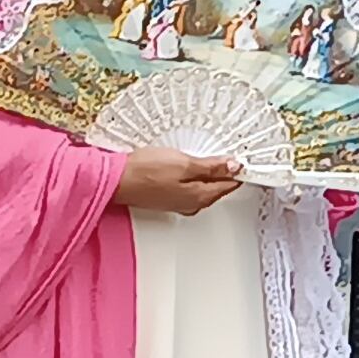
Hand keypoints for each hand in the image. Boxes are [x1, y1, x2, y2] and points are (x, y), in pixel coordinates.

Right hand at [114, 147, 242, 214]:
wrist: (114, 180)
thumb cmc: (144, 172)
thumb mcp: (184, 164)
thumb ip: (211, 167)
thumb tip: (234, 167)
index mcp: (201, 197)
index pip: (230, 184)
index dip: (239, 169)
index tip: (244, 157)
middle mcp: (192, 204)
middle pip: (218, 186)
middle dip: (225, 170)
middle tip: (230, 154)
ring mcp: (178, 201)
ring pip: (202, 185)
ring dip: (207, 171)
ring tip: (210, 156)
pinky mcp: (166, 196)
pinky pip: (188, 185)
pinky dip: (192, 174)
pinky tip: (187, 164)